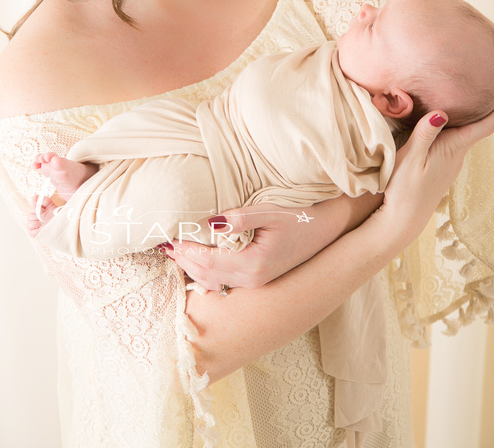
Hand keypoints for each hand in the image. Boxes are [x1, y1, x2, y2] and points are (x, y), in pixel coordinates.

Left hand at [164, 192, 382, 290]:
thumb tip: (209, 221)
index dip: (184, 251)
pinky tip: (198, 260)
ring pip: (214, 281)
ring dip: (192, 268)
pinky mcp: (259, 279)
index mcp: (252, 265)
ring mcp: (257, 283)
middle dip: (183, 261)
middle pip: (206, 276)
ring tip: (175, 253)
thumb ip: (239, 217)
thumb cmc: (302, 216)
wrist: (330, 229)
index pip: (207, 262)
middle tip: (163, 246)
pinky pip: (224, 280)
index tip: (167, 239)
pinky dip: (206, 272)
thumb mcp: (271, 211)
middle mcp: (252, 280)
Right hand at [377, 92, 493, 245]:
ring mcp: (450, 162)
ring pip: (466, 134)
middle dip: (493, 109)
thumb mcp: (410, 159)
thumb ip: (424, 135)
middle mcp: (456, 155)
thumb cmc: (403, 189)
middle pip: (478, 127)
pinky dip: (458, 127)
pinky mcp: (442, 166)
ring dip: (474, 118)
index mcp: (452, 149)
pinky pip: (455, 140)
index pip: (484, 127)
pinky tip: (450, 122)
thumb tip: (441, 113)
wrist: (402, 220)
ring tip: (479, 99)